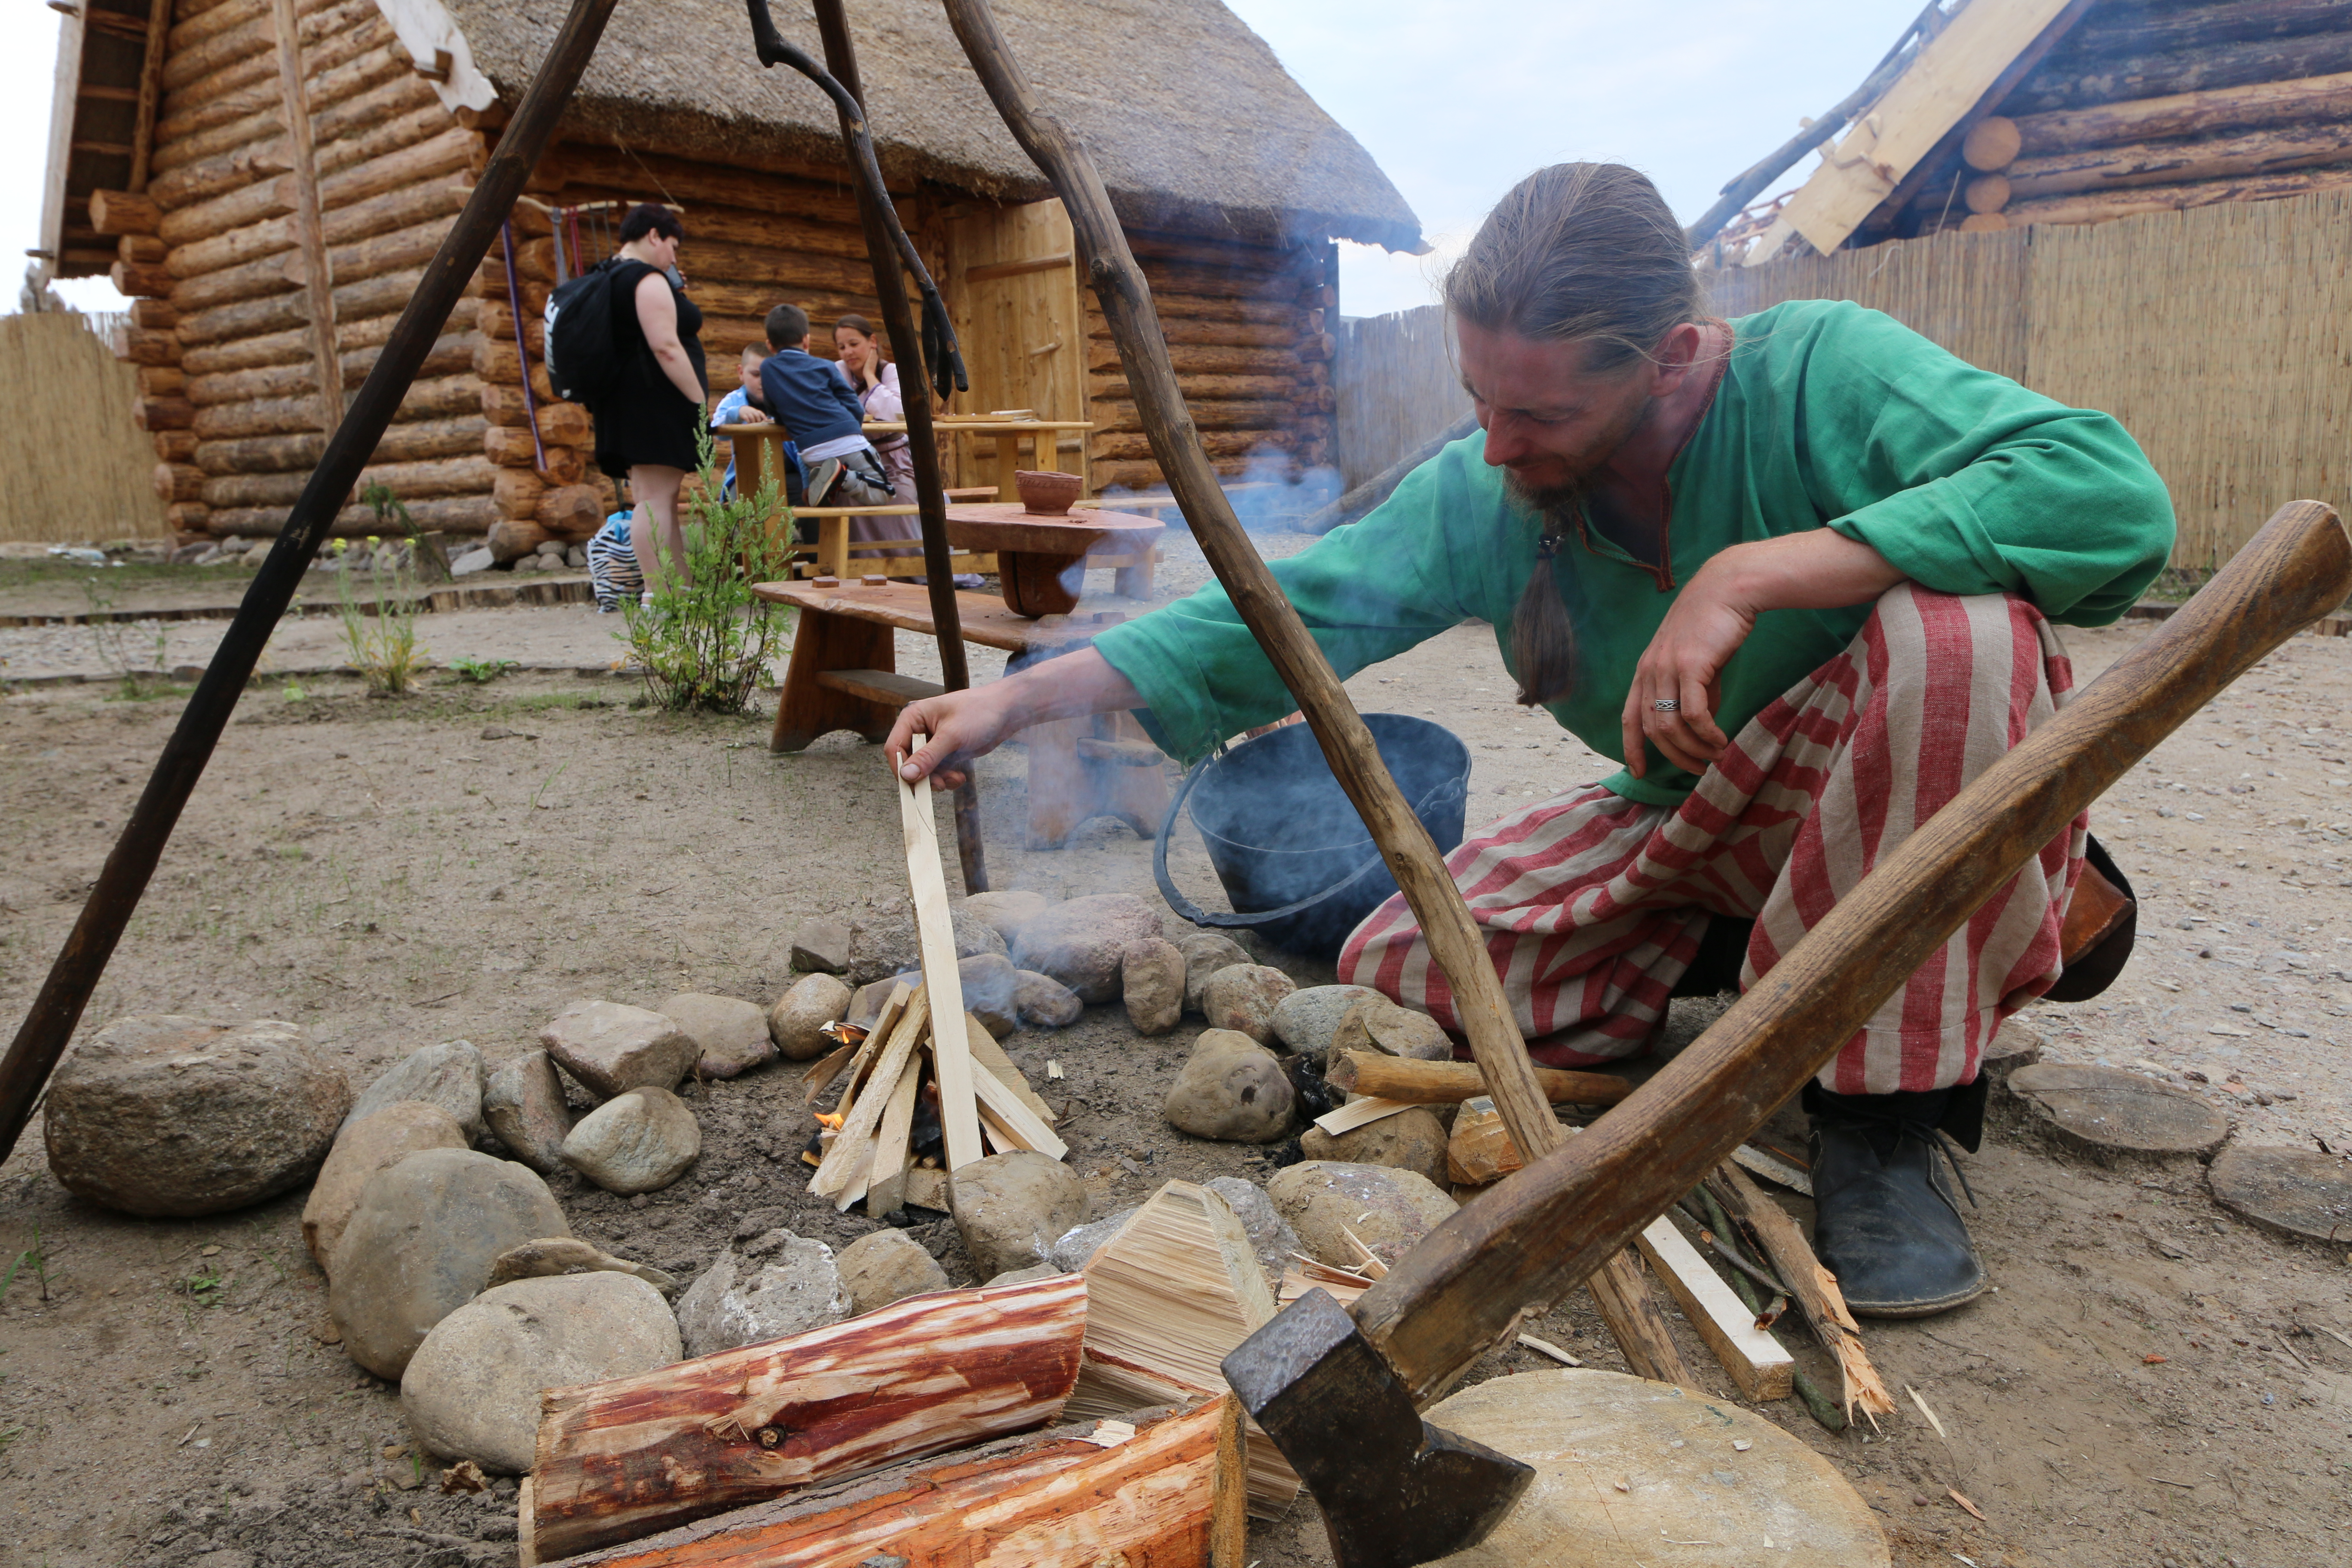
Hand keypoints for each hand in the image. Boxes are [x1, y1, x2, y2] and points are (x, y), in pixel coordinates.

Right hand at [738, 407, 771, 424]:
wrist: (742, 409)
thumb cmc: (751, 413)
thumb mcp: (755, 413)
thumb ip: (760, 417)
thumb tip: (767, 422)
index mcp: (756, 411)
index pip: (761, 413)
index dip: (764, 416)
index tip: (766, 420)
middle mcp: (752, 411)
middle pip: (757, 415)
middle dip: (758, 420)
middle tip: (758, 424)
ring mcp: (748, 413)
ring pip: (752, 418)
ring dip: (753, 422)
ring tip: (753, 425)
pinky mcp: (743, 415)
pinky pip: (746, 419)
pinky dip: (748, 422)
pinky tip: (749, 424)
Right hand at [885, 684, 1027, 789]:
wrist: (1007, 711)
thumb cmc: (979, 713)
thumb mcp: (952, 736)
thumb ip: (928, 757)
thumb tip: (905, 775)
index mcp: (913, 717)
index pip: (894, 748)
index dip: (901, 769)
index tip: (914, 784)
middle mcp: (919, 730)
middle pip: (908, 762)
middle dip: (923, 777)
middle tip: (940, 785)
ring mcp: (932, 742)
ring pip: (923, 771)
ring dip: (938, 780)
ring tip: (955, 778)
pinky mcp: (945, 752)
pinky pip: (938, 772)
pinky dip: (947, 778)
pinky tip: (960, 777)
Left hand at [1620, 552, 1754, 778]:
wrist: (1728, 589)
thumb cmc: (1713, 624)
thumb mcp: (1695, 662)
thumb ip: (1692, 692)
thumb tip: (1699, 724)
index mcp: (1645, 670)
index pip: (1629, 718)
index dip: (1631, 749)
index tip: (1638, 773)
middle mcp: (1649, 671)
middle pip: (1652, 729)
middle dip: (1674, 756)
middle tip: (1697, 769)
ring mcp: (1667, 667)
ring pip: (1671, 726)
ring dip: (1694, 748)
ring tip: (1715, 757)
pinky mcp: (1691, 665)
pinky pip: (1694, 714)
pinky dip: (1707, 734)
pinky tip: (1721, 740)